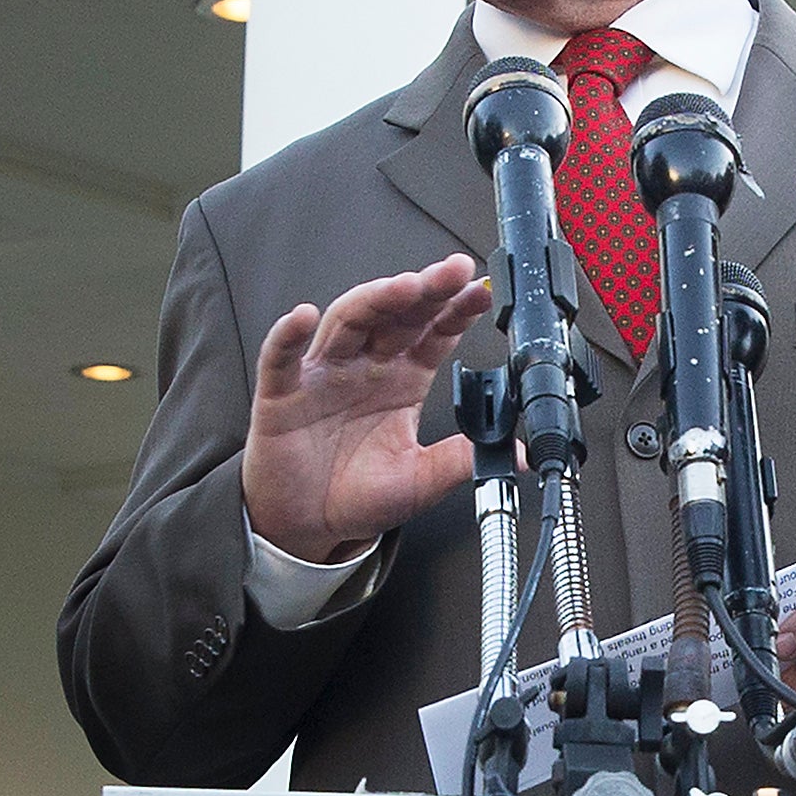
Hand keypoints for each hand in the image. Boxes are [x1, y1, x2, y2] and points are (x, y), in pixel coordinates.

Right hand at [241, 252, 490, 562]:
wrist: (309, 524)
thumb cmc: (359, 495)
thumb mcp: (419, 482)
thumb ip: (458, 461)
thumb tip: (514, 454)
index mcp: (405, 378)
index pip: (436, 332)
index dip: (457, 310)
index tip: (482, 292)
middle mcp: (368, 365)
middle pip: (397, 313)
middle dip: (426, 289)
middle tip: (453, 271)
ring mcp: (325, 373)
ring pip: (349, 321)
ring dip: (375, 299)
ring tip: (404, 286)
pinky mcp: (282, 393)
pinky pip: (281, 358)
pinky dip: (288, 335)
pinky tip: (302, 317)